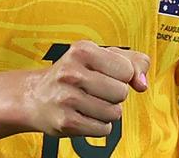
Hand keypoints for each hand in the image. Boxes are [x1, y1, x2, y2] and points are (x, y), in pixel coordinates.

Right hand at [23, 40, 149, 137]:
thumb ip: (132, 61)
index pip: (126, 70)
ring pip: (114, 113)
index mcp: (82, 50)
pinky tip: (84, 115)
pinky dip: (99, 126)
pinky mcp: (65, 122)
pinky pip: (103, 129)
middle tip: (96, 90)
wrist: (35, 96)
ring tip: (89, 103)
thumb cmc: (73, 73)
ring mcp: (66, 98)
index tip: (106, 74)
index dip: (121, 75)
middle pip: (121, 92)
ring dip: (107, 111)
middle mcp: (71, 72)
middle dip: (114, 94)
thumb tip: (142, 83)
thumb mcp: (101, 56)